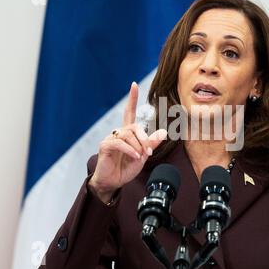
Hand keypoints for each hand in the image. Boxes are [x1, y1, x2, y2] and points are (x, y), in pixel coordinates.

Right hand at [89, 82, 166, 202]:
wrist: (113, 183)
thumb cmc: (125, 169)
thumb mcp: (143, 156)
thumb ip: (151, 144)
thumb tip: (164, 132)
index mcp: (127, 133)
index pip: (129, 112)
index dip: (132, 98)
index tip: (134, 85)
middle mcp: (118, 133)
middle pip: (134, 127)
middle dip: (144, 138)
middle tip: (148, 152)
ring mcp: (110, 138)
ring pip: (128, 135)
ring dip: (138, 146)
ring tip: (140, 157)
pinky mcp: (105, 146)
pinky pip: (120, 143)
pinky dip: (130, 150)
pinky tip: (135, 156)